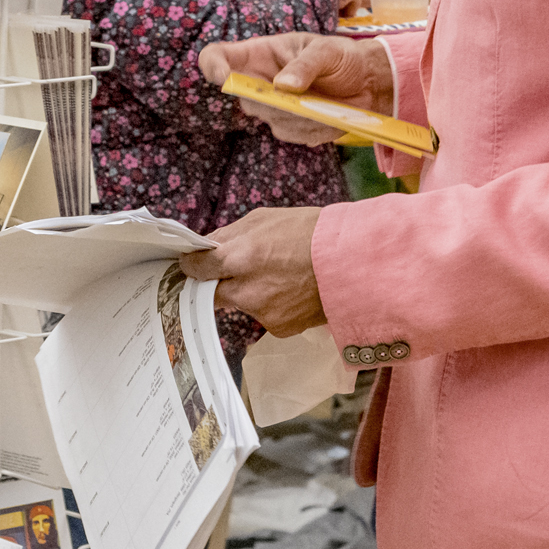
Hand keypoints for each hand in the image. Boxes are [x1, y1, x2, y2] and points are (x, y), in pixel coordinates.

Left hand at [181, 208, 327, 335]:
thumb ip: (230, 235)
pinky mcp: (278, 328)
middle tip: (234, 269)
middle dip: (218, 281)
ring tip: (278, 275)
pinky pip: (263, 316)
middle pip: (212, 292)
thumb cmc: (311, 232)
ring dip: (248, 292)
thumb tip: (207, 247)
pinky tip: (291, 290)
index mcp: (239, 257)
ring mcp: (261, 313)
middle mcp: (245, 290)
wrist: (355, 262)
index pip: (196, 268)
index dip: (193, 264)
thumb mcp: (265, 219)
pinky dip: (272, 305)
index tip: (194, 263)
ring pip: (241, 304)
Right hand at [200, 32, 395, 144]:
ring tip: (329, 105)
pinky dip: (314, 128)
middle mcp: (258, 81)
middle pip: (244, 97)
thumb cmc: (342, 57)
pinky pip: (292, 134)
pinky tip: (331, 117)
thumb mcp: (328, 51)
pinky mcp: (287, 127)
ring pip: (271, 120)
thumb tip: (283, 86)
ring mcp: (271, 107)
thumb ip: (306, 64)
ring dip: (302, 116)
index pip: (216, 56)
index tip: (225, 77)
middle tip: (307, 97)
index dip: (213, 66)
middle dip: (275, 101)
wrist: (366, 83)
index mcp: (259, 53)